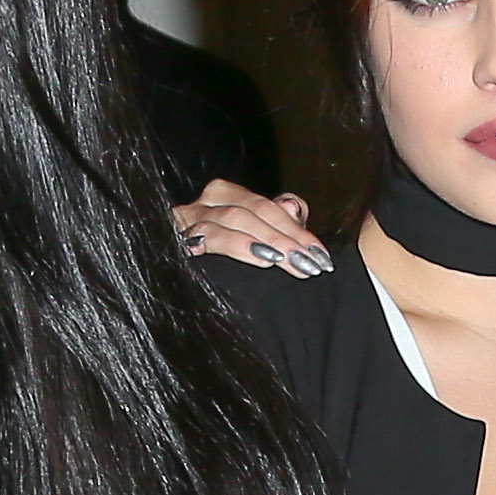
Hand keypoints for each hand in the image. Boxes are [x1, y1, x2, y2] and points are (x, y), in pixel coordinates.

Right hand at [175, 178, 327, 275]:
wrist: (174, 296)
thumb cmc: (219, 267)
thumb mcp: (256, 243)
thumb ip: (278, 222)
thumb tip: (292, 206)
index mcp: (223, 197)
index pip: (266, 205)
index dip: (297, 227)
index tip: (321, 255)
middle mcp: (203, 204)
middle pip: (253, 209)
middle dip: (288, 236)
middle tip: (311, 263)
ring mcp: (187, 221)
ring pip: (233, 218)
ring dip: (268, 239)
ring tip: (291, 262)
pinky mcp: (177, 241)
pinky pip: (210, 236)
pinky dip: (239, 244)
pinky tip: (262, 258)